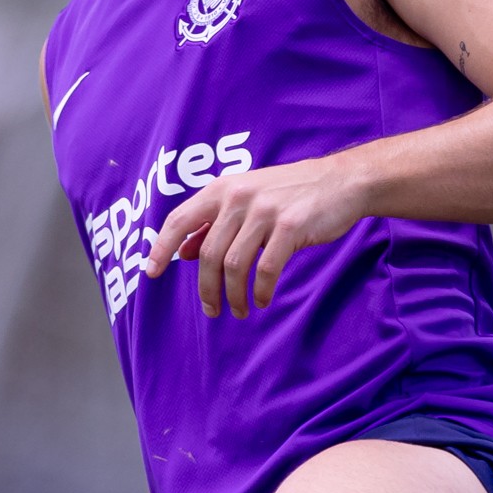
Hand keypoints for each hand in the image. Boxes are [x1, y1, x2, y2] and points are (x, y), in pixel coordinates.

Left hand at [145, 151, 366, 317]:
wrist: (341, 181)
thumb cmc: (292, 192)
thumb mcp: (247, 199)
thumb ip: (214, 223)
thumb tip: (182, 251)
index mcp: (223, 189)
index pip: (179, 219)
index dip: (161, 247)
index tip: (150, 273)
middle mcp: (238, 198)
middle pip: (208, 253)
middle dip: (206, 288)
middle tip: (212, 310)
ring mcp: (264, 212)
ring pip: (235, 265)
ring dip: (234, 295)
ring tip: (239, 310)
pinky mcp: (291, 226)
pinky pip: (266, 268)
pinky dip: (260, 290)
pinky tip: (262, 299)